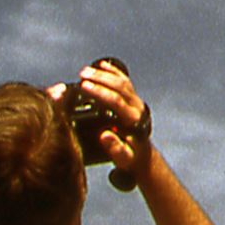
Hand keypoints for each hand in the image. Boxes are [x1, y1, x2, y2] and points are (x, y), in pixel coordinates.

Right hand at [78, 58, 152, 178]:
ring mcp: (135, 100)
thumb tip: (104, 135)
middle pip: (119, 86)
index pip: (116, 100)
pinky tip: (101, 65)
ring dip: (103, 74)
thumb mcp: (123, 158)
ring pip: (121, 81)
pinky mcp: (132, 98)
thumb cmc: (131, 157)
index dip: (100, 92)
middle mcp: (136, 106)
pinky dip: (113, 71)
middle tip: (82, 75)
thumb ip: (115, 148)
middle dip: (100, 79)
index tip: (84, 86)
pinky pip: (124, 80)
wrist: (142, 154)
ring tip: (85, 71)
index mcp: (133, 119)